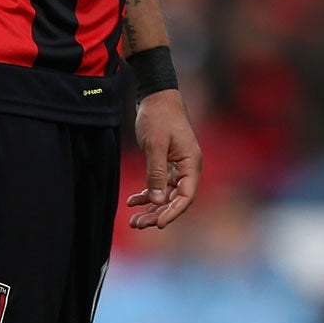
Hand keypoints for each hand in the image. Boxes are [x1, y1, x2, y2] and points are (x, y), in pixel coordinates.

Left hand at [128, 90, 202, 229]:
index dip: (173, 212)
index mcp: (191, 163)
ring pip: (167, 194)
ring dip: (151, 208)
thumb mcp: (155, 145)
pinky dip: (147, 194)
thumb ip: (156, 173)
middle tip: (137, 224)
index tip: (158, 224)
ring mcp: (178, 166)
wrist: (157, 98)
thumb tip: (157, 201)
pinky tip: (132, 201)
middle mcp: (188, 167)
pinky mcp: (168, 163)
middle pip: (176, 198)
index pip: (186, 195)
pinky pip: (160, 185)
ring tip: (133, 220)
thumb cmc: (159, 118)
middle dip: (157, 214)